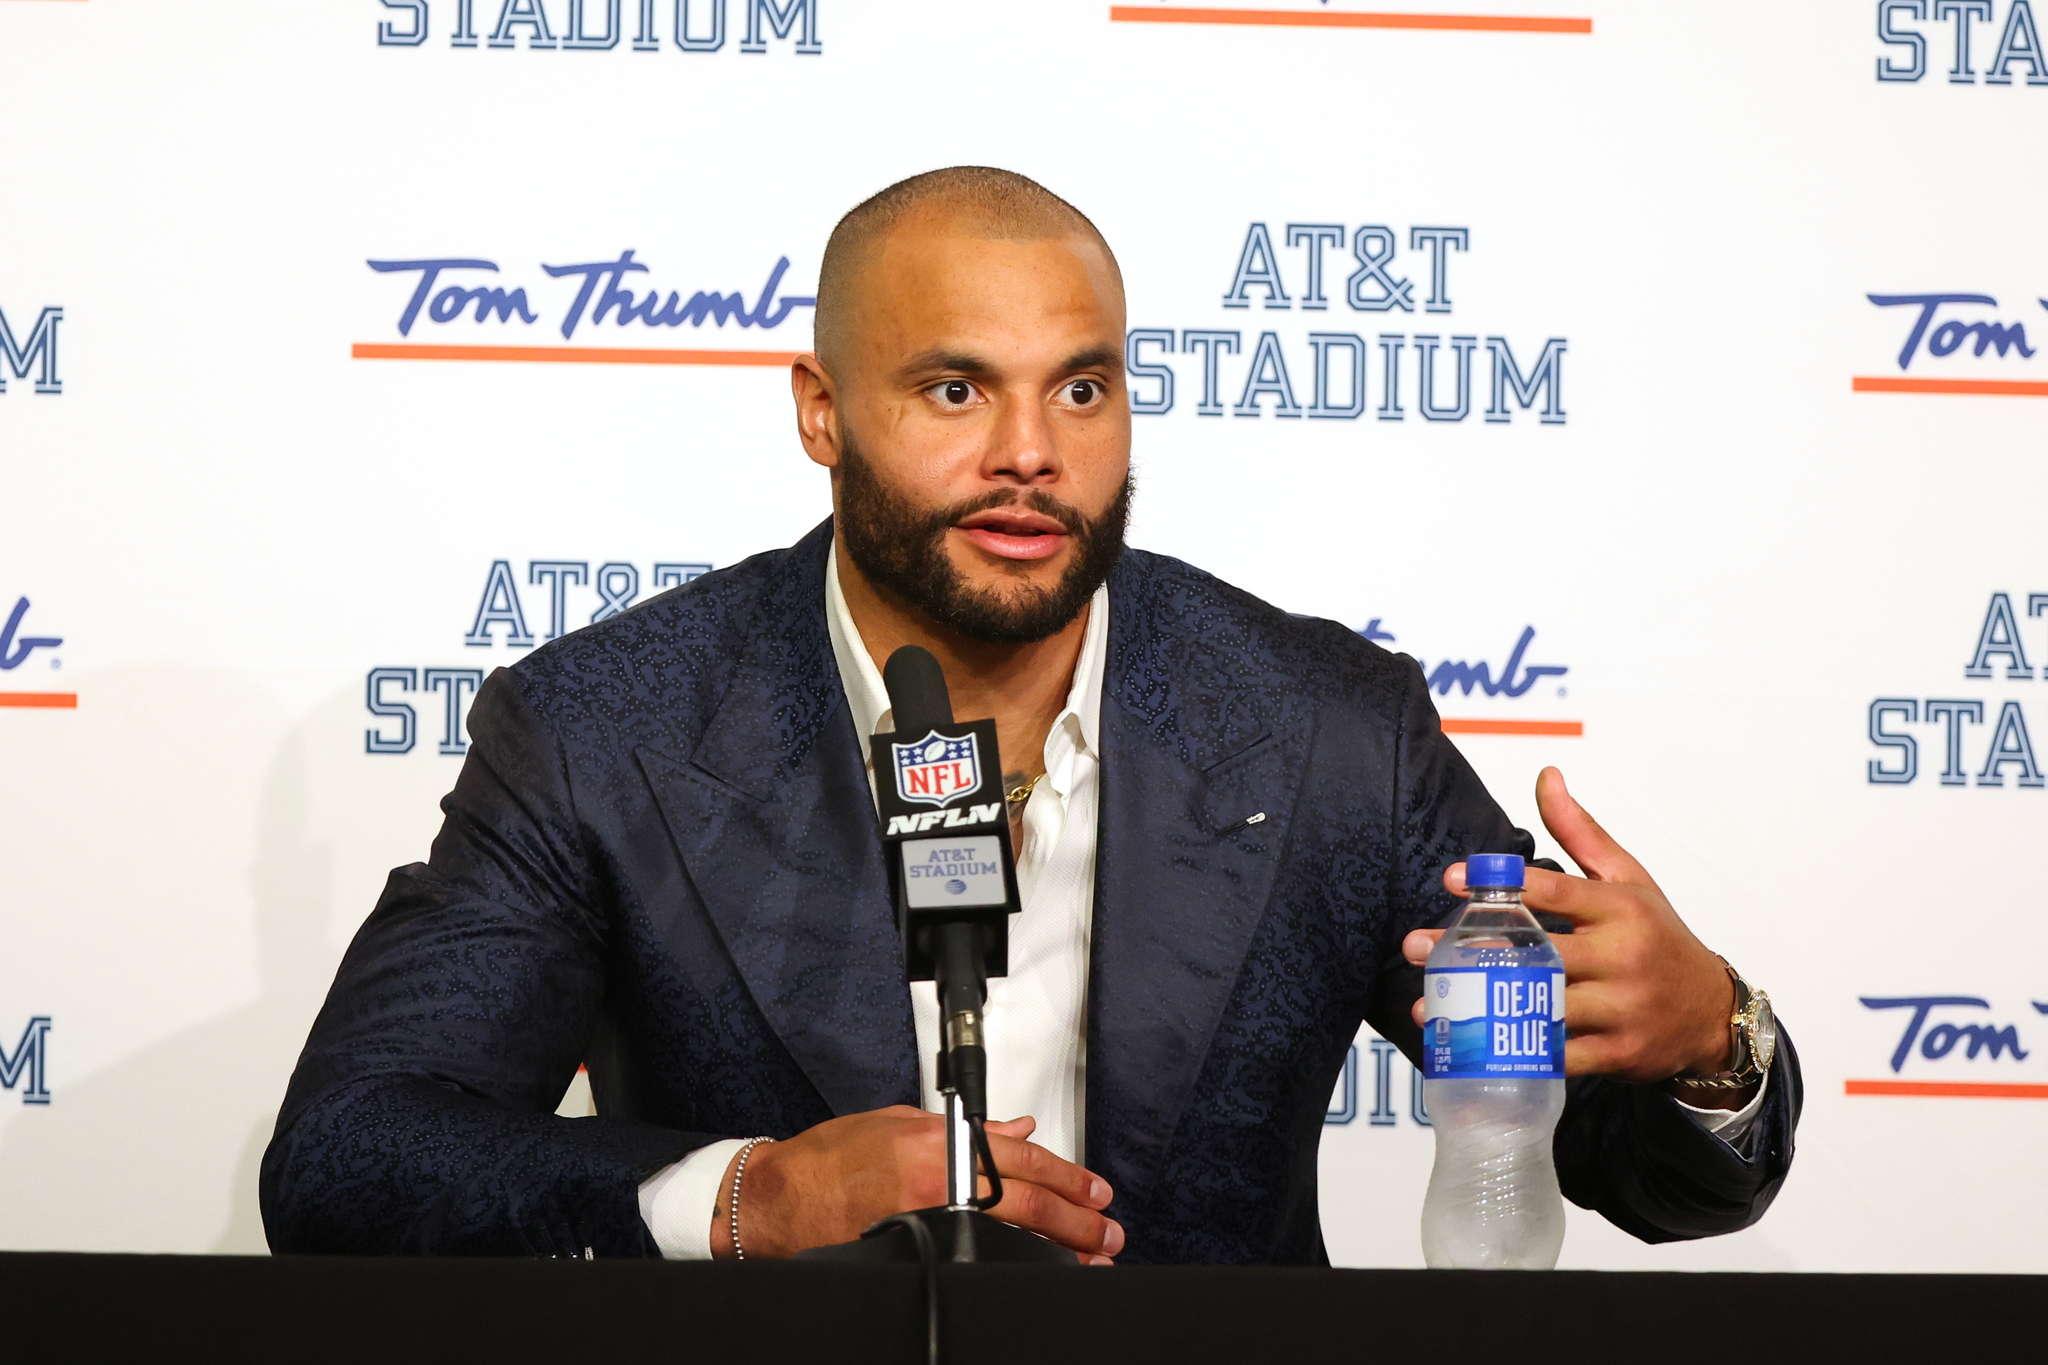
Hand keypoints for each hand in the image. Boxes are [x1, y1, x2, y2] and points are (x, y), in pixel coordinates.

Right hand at [712, 1106, 1122, 1262]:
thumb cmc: (828, 1158)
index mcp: (939, 1143)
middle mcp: (939, 1183)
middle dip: (1075, 1222)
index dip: (1067, 1177)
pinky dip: (1009, 1266)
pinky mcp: (912, 1250)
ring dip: (1055, 1252)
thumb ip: (964, 1128)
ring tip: (1086, 1260)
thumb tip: (1015, 1129)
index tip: (1095, 1193)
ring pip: (1010, 1240)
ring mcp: (928, 1222)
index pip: (1022, 1158)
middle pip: (1027, 1205)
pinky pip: (974, 1258)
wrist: (778, 1198)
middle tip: (1105, 1234)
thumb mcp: (900, 1122)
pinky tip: (1032, 1274)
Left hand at [1404, 767, 1742, 1098]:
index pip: (1557, 891)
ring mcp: (1621, 1009)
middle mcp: (1622, 957)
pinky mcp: (1617, 1054)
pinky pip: (1558, 1057)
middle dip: (1475, 950)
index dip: (1503, 885)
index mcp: (1620, 909)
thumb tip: (1546, 776)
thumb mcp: (1629, 878)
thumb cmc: (1660, 938)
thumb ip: (1581, 831)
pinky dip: (1515, 1054)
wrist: (1712, 1013)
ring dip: (1483, 1009)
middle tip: (1416, 946)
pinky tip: (1472, 1048)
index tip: (1452, 878)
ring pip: (1543, 1008)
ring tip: (1429, 1003)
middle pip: (1539, 953)